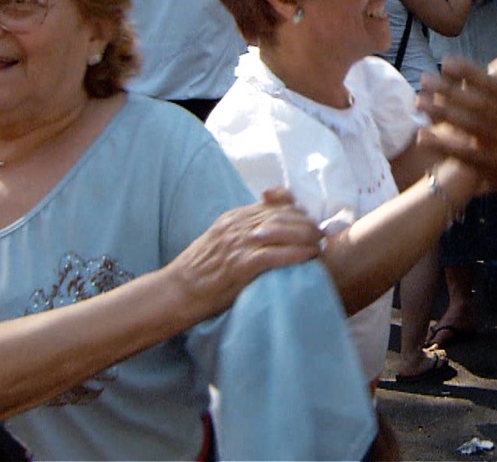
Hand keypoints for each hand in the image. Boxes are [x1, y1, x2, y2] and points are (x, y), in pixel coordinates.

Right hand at [165, 196, 323, 315]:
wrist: (175, 292)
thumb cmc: (199, 273)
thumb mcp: (219, 243)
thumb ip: (241, 234)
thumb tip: (268, 236)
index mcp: (232, 218)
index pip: (273, 205)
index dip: (296, 212)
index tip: (308, 222)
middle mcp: (237, 226)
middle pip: (282, 215)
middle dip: (306, 223)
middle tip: (321, 234)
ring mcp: (238, 244)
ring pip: (282, 230)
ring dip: (307, 236)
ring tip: (320, 245)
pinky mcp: (240, 265)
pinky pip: (276, 254)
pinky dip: (297, 253)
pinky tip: (309, 256)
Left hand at [417, 56, 496, 203]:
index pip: (494, 84)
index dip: (470, 72)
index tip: (448, 62)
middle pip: (476, 102)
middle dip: (448, 90)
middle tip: (424, 79)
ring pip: (468, 125)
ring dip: (441, 113)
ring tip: (418, 102)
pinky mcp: (491, 165)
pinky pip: (463, 154)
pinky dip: (443, 145)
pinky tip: (423, 136)